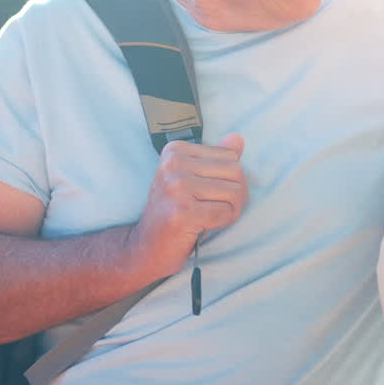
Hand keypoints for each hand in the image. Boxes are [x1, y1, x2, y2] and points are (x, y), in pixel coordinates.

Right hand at [130, 133, 247, 276]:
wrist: (146, 246)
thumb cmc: (173, 211)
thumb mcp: (191, 179)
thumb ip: (215, 158)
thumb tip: (237, 138)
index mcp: (175, 151)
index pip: (229, 156)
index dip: (230, 179)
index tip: (210, 193)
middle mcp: (173, 165)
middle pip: (236, 172)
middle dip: (236, 195)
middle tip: (216, 208)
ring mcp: (176, 188)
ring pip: (235, 192)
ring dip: (231, 210)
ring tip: (210, 217)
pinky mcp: (183, 212)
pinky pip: (226, 213)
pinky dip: (223, 222)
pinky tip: (205, 226)